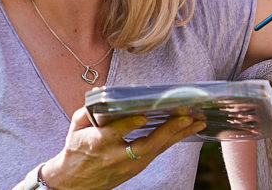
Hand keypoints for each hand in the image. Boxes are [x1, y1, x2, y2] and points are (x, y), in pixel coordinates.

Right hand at [38, 107, 205, 189]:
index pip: (115, 133)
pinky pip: (157, 152)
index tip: (143, 117)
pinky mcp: (136, 168)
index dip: (129, 126)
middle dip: (166, 131)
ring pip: (156, 150)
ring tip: (197, 121)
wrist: (74, 182)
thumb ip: (89, 110)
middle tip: (186, 117)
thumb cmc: (76, 149)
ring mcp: (128, 165)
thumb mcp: (76, 127)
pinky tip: (188, 129)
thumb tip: (101, 90)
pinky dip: (173, 140)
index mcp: (97, 143)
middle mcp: (115, 156)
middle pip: (143, 146)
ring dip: (178, 135)